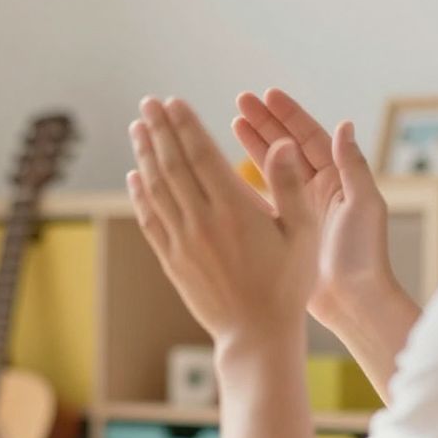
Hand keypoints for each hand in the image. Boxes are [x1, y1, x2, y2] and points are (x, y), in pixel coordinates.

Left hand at [127, 96, 317, 345]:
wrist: (257, 335)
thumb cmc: (288, 284)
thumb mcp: (303, 233)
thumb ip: (291, 185)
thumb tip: (284, 143)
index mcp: (235, 209)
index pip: (201, 155)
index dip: (185, 125)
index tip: (173, 101)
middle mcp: (202, 222)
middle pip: (172, 165)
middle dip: (159, 130)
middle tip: (149, 103)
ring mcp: (183, 242)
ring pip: (156, 189)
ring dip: (145, 155)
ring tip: (138, 128)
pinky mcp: (172, 261)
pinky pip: (150, 220)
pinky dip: (139, 194)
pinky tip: (134, 176)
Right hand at [233, 89, 395, 331]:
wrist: (354, 303)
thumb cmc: (364, 255)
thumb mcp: (363, 205)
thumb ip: (353, 165)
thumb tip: (344, 125)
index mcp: (338, 180)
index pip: (310, 138)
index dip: (288, 116)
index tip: (266, 96)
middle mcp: (318, 190)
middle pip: (288, 147)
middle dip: (265, 123)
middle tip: (239, 102)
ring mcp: (299, 210)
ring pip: (272, 170)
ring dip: (253, 146)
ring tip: (231, 124)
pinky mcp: (284, 232)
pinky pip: (260, 200)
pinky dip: (244, 183)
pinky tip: (225, 171)